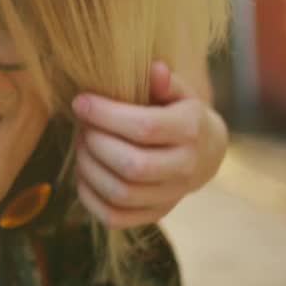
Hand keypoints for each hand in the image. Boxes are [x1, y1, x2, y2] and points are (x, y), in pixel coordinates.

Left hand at [70, 61, 227, 228]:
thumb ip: (166, 81)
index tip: (81, 102)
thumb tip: (154, 69)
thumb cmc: (180, 113)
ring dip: (88, 168)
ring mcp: (170, 196)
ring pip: (121, 193)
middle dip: (95, 143)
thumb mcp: (180, 92)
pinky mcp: (154, 214)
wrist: (204, 153)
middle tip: (81, 126)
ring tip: (81, 145)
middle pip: (132, 165)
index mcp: (191, 130)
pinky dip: (89, 197)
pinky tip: (83, 173)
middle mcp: (184, 168)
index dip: (106, 115)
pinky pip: (115, 217)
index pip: (145, 127)